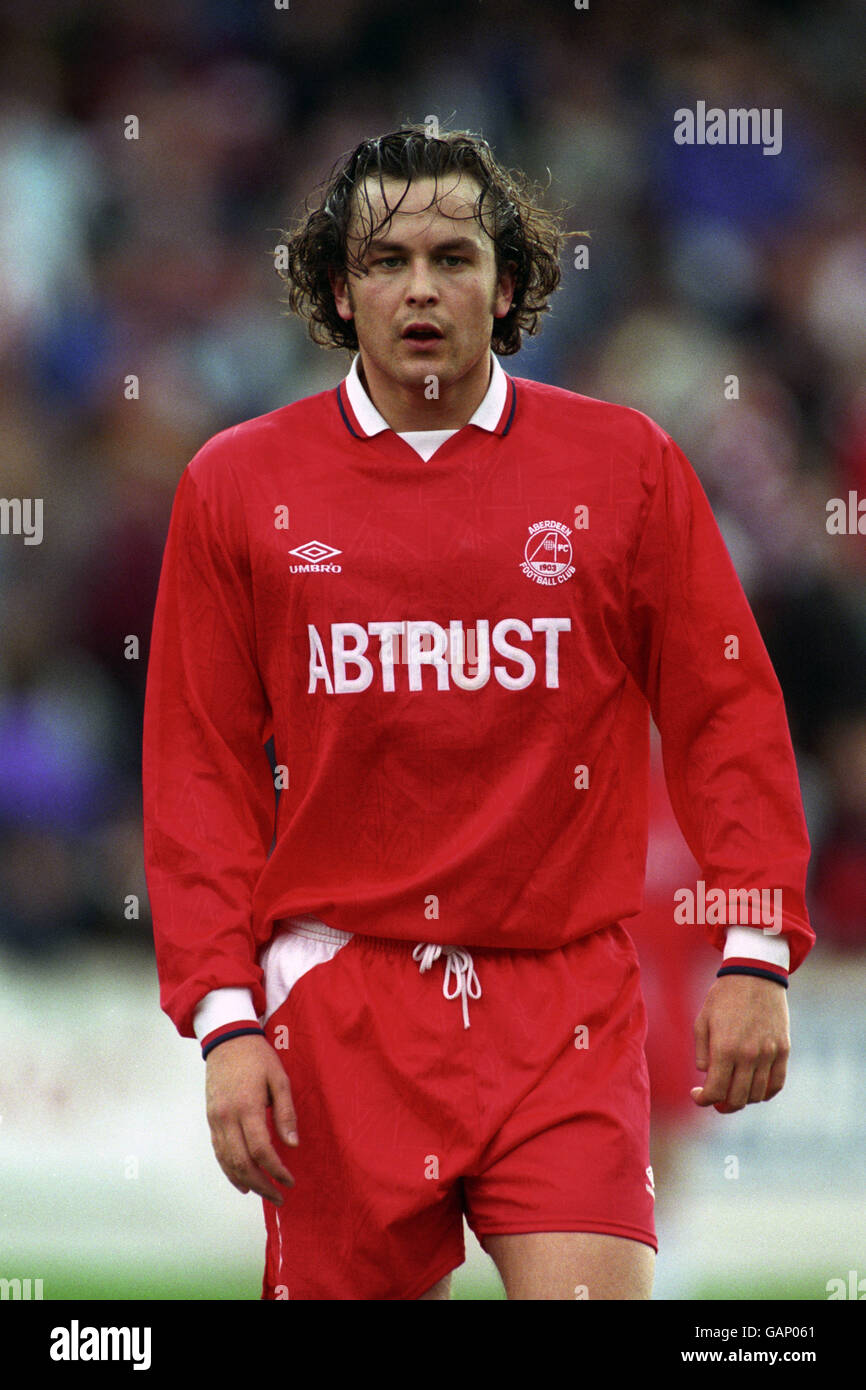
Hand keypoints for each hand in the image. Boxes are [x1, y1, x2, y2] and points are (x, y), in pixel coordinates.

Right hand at [205, 1033, 298, 1203]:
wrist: (227, 1039)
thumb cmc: (257, 1057)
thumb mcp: (279, 1078)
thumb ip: (286, 1112)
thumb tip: (292, 1144)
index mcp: (247, 1106)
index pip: (261, 1149)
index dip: (276, 1169)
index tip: (289, 1180)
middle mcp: (227, 1117)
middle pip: (242, 1162)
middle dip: (262, 1184)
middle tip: (279, 1196)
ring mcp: (216, 1119)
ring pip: (227, 1161)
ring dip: (245, 1181)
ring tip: (263, 1193)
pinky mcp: (211, 1119)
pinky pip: (218, 1151)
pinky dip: (228, 1170)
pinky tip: (241, 1180)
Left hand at [691, 974, 789, 1113]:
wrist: (755, 976)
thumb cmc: (723, 996)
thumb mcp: (703, 1020)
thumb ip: (702, 1052)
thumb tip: (707, 1074)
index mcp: (724, 1048)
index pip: (715, 1091)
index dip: (703, 1099)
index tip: (697, 1095)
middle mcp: (748, 1055)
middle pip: (737, 1098)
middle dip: (722, 1104)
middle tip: (715, 1099)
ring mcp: (768, 1054)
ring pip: (757, 1095)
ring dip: (744, 1099)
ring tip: (734, 1092)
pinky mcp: (783, 1050)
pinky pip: (777, 1083)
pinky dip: (766, 1093)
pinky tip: (755, 1090)